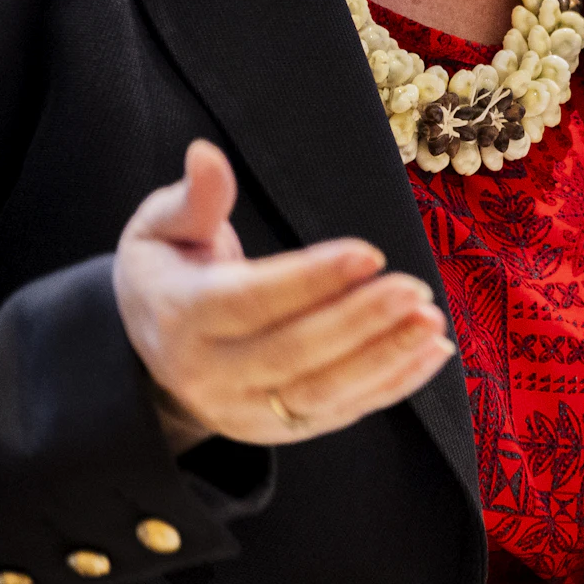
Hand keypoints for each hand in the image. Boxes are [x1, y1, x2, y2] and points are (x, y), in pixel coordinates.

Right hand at [113, 139, 455, 447]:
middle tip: (415, 289)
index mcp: (178, 317)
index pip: (249, 301)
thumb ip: (192, 198)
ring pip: (321, 393)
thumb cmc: (167, 273)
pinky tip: (431, 353)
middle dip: (359, 322)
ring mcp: (243, 411)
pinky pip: (340, 413)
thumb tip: (206, 153)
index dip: (310, 280)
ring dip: (384, 359)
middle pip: (291, 353)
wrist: (151, 350)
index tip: (369, 253)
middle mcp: (208, 374)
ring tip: (432, 323)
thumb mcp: (160, 229)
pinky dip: (391, 386)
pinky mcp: (276, 429)